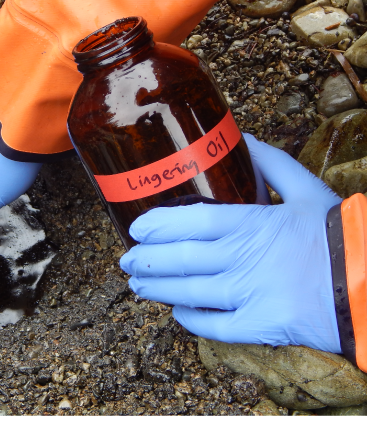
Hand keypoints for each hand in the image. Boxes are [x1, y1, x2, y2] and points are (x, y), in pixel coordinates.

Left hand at [120, 133, 341, 352]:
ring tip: (137, 285)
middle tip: (126, 260)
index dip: (157, 225)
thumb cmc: (337, 234)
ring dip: (156, 289)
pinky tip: (177, 311)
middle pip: (179, 259)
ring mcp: (249, 295)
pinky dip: (189, 319)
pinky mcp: (260, 326)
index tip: (137, 228)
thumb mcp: (308, 189)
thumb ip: (272, 163)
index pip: (189, 222)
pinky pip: (213, 326)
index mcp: (251, 222)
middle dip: (145, 260)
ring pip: (187, 293)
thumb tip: (242, 138)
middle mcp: (242, 258)